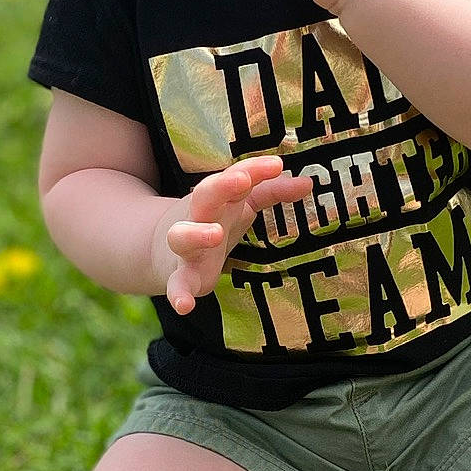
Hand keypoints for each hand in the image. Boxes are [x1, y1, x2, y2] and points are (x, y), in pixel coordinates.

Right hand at [156, 156, 313, 315]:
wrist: (162, 248)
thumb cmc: (213, 220)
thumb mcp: (241, 203)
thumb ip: (272, 191)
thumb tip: (308, 183)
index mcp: (217, 197)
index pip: (236, 176)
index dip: (254, 169)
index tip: (276, 165)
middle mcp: (199, 216)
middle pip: (205, 196)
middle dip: (221, 186)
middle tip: (241, 181)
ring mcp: (187, 246)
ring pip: (183, 236)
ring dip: (196, 234)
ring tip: (215, 234)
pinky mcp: (183, 275)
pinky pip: (177, 284)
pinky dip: (178, 294)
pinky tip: (184, 306)